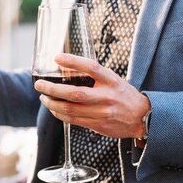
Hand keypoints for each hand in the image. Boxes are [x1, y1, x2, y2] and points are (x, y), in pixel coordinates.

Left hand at [34, 53, 149, 138]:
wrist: (143, 118)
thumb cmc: (124, 96)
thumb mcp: (114, 80)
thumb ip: (96, 76)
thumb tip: (69, 67)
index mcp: (112, 81)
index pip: (91, 67)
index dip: (73, 61)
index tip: (57, 57)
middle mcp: (107, 96)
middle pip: (74, 93)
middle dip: (52, 89)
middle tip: (39, 84)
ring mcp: (102, 113)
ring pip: (70, 109)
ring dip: (52, 103)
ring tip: (43, 97)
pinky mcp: (98, 125)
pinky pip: (73, 120)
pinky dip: (59, 114)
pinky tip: (53, 108)